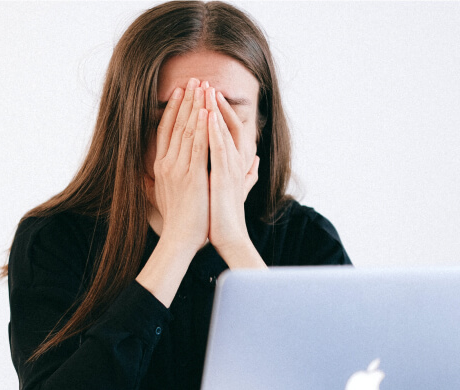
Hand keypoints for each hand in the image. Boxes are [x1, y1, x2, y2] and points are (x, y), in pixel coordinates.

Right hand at [149, 78, 210, 253]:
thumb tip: (152, 174)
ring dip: (195, 106)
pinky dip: (202, 127)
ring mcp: (178, 169)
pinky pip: (197, 146)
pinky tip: (207, 111)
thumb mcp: (164, 196)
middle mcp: (167, 164)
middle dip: (186, 100)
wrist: (180, 239)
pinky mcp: (192, 176)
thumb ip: (161, 181)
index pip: (166, 131)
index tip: (180, 91)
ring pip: (187, 130)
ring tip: (202, 86)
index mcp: (161, 167)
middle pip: (176, 125)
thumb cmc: (177, 221)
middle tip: (194, 79)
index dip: (173, 109)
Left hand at [206, 87, 259, 255]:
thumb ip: (246, 173)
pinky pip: (218, 148)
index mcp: (234, 162)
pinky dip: (213, 131)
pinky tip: (206, 116)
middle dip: (214, 103)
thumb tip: (256, 162)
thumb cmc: (226, 215)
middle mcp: (235, 161)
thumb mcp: (235, 188)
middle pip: (225, 124)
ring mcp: (230, 167)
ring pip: (222, 131)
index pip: (227, 128)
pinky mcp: (224, 176)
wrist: (228, 236)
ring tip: (205, 90)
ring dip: (214, 110)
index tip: (205, 94)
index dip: (217, 110)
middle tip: (204, 82)